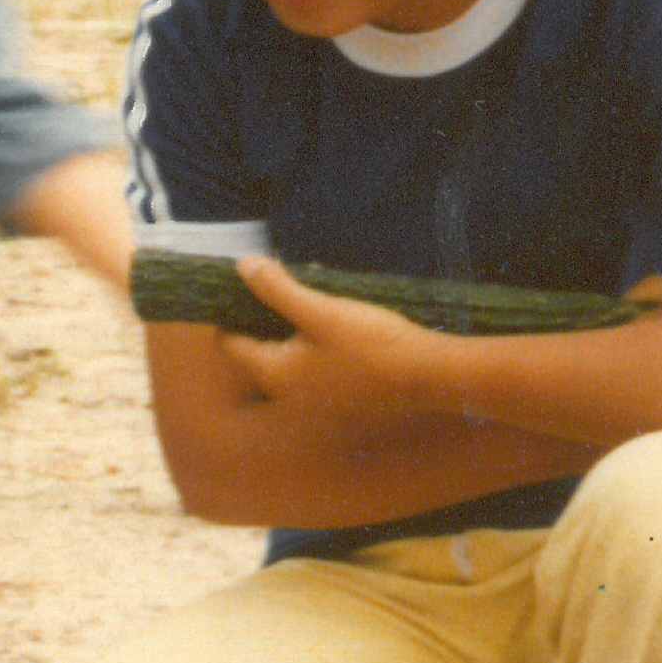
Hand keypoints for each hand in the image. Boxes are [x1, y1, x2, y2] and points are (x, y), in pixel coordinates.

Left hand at [220, 256, 446, 421]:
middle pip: (261, 346)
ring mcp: (315, 397)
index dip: (230, 313)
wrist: (431, 376)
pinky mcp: (340, 394)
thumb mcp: (321, 310)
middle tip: (281, 279)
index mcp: (273, 373)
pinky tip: (338, 310)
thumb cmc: (372, 344)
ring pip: (291, 350)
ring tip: (313, 285)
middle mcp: (287, 392)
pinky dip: (317, 335)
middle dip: (268, 311)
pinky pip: (315, 360)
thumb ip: (278, 289)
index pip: (230, 343)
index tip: (242, 285)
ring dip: (296, 319)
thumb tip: (241, 265)